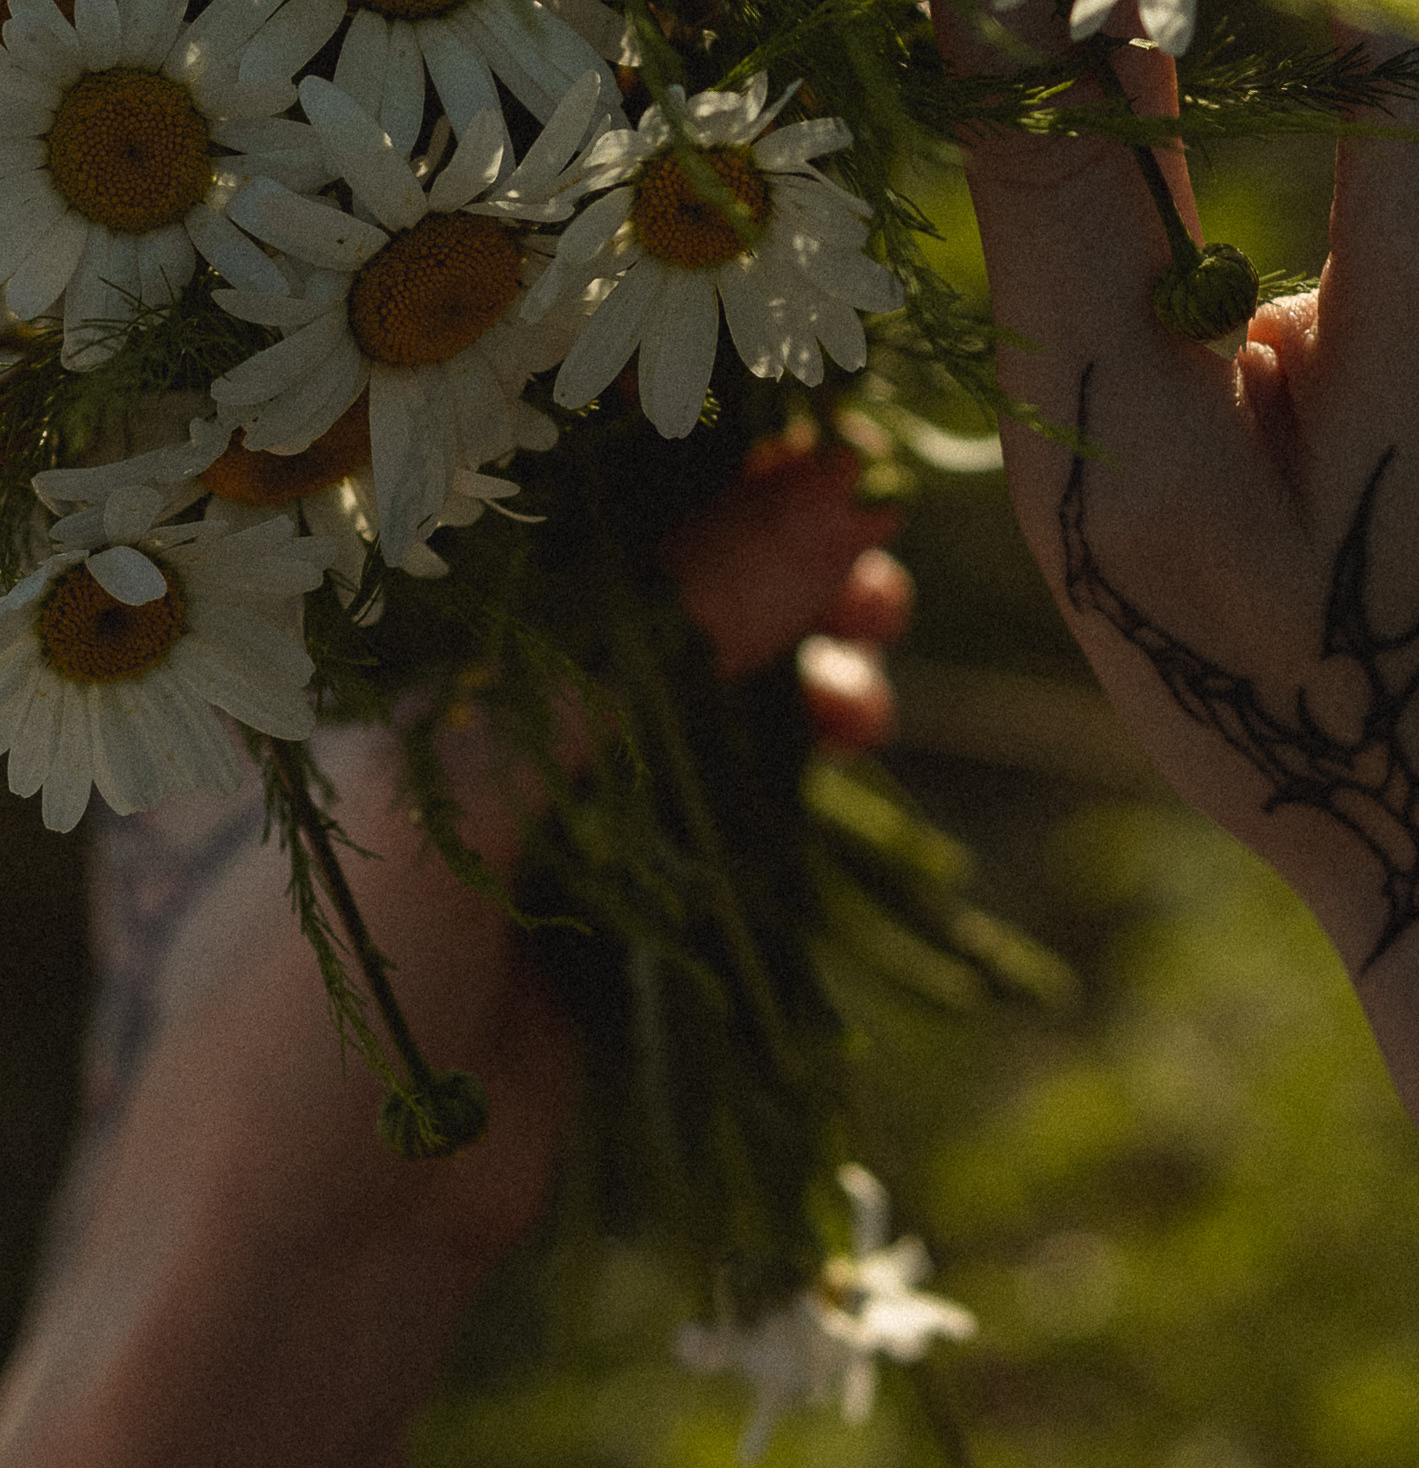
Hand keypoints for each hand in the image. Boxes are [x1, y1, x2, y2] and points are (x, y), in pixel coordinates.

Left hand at [0, 439, 912, 1467]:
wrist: (308, 1235)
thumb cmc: (335, 977)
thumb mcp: (483, 777)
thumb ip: (654, 636)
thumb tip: (837, 499)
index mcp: (412, 633)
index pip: (569, 488)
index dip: (691, 442)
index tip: (817, 416)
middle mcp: (488, 685)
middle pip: (657, 560)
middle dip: (772, 531)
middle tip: (874, 525)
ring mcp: (561, 780)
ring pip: (713, 657)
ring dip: (806, 627)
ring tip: (876, 633)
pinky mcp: (624, 873)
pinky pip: (738, 763)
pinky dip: (806, 729)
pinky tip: (857, 727)